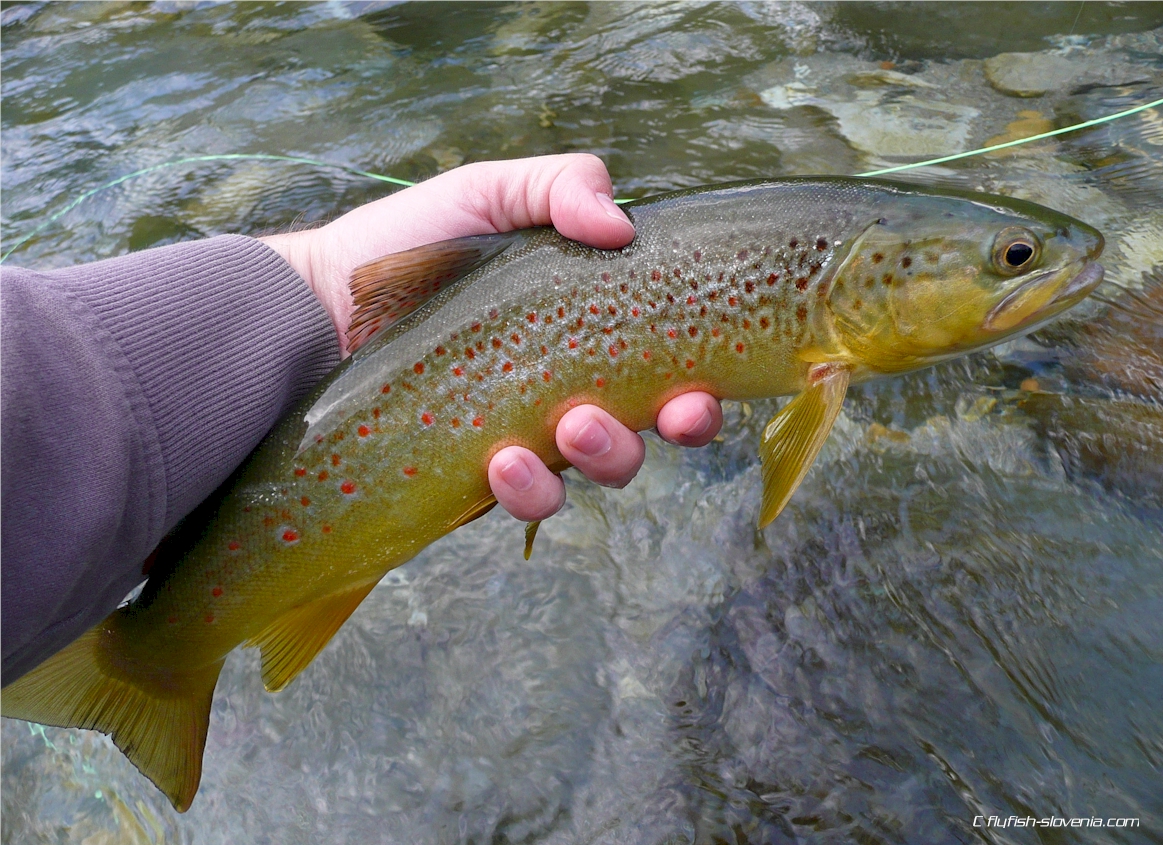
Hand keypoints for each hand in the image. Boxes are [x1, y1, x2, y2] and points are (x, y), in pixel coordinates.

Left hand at [261, 154, 721, 522]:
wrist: (323, 302)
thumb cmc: (412, 242)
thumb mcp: (489, 194)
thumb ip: (559, 185)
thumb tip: (621, 225)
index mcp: (590, 328)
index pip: (669, 368)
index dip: (699, 391)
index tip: (701, 391)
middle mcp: (571, 387)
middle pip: (651, 428)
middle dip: (673, 430)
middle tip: (664, 415)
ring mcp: (530, 435)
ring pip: (597, 471)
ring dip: (604, 457)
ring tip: (567, 429)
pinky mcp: (481, 474)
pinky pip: (528, 498)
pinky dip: (529, 487)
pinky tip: (502, 461)